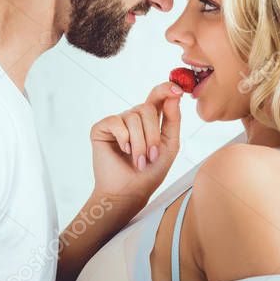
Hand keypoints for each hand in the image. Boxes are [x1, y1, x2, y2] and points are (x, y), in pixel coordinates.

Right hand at [89, 81, 182, 206]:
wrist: (129, 192)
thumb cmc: (150, 172)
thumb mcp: (170, 145)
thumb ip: (173, 119)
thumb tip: (175, 95)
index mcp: (151, 120)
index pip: (158, 96)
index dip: (166, 89)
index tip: (177, 90)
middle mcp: (133, 118)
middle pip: (147, 108)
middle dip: (152, 134)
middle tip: (151, 156)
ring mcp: (117, 122)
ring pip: (133, 117)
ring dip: (139, 143)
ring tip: (139, 161)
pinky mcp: (102, 128)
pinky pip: (116, 122)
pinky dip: (123, 138)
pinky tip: (123, 150)